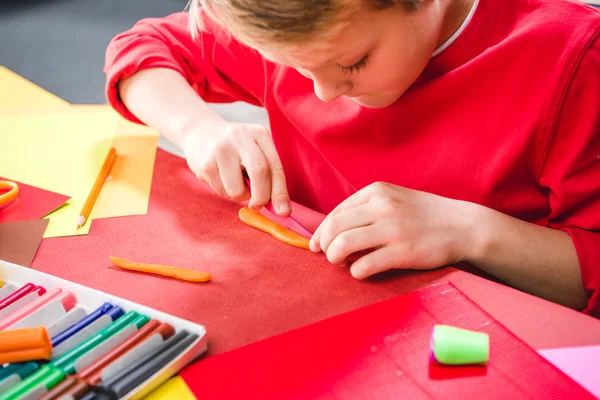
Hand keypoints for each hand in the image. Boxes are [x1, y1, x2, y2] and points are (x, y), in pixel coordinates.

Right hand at [180, 120, 290, 214]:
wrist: (199, 132)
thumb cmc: (235, 149)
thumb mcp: (254, 152)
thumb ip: (268, 176)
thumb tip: (280, 209)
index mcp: (260, 135)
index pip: (275, 167)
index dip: (281, 192)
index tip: (284, 212)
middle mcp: (241, 137)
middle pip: (259, 172)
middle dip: (261, 197)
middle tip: (257, 206)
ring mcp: (221, 148)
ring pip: (237, 189)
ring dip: (239, 196)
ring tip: (234, 185)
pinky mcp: (205, 162)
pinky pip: (221, 190)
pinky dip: (224, 192)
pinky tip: (219, 178)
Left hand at [310, 182, 475, 278]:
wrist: (462, 225)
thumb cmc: (424, 214)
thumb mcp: (393, 199)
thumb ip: (366, 208)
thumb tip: (332, 230)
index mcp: (376, 191)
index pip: (336, 213)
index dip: (321, 232)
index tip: (316, 245)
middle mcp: (382, 207)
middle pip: (334, 228)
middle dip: (324, 245)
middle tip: (328, 256)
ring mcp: (392, 229)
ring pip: (343, 245)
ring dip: (334, 258)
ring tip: (341, 263)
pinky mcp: (402, 252)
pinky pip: (364, 265)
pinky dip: (355, 271)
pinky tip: (361, 271)